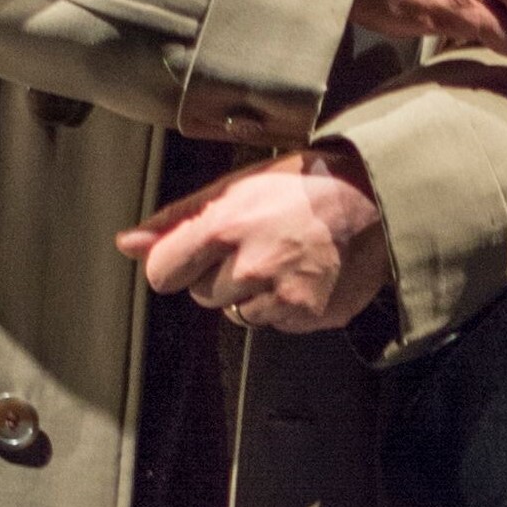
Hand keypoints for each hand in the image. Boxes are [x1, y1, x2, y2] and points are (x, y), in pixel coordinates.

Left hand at [116, 147, 390, 332]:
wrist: (380, 197)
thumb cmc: (308, 182)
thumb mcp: (239, 185)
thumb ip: (178, 218)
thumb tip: (127, 243)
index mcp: (228, 226)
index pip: (163, 272)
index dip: (176, 262)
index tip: (196, 251)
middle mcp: (253, 266)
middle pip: (201, 295)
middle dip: (219, 274)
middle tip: (257, 242)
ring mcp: (284, 296)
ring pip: (238, 313)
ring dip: (252, 293)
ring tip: (284, 256)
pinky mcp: (311, 317)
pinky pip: (276, 323)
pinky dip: (284, 305)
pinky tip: (304, 273)